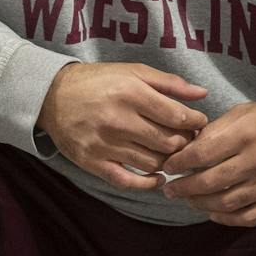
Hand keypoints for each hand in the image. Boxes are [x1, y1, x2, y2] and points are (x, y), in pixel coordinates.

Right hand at [37, 62, 207, 191]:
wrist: (52, 96)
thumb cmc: (98, 81)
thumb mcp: (133, 72)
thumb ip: (169, 83)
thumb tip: (202, 94)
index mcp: (130, 93)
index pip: (176, 116)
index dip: (195, 122)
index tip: (199, 123)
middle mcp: (118, 120)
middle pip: (168, 142)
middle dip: (185, 142)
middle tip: (188, 139)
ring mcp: (104, 144)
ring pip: (152, 162)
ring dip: (168, 160)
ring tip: (171, 152)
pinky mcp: (93, 162)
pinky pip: (127, 181)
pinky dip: (147, 183)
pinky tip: (158, 177)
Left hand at [159, 100, 255, 226]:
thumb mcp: (248, 112)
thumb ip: (218, 128)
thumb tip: (188, 148)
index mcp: (248, 133)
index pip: (202, 153)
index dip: (180, 162)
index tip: (168, 166)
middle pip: (210, 182)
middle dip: (184, 188)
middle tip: (171, 189)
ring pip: (225, 203)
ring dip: (201, 204)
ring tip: (189, 200)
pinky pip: (247, 217)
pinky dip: (225, 218)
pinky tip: (213, 212)